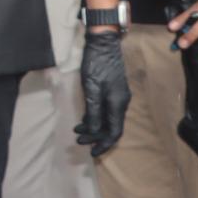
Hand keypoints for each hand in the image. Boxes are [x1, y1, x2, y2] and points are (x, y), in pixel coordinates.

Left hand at [73, 26, 130, 155]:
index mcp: (118, 104)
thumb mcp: (91, 89)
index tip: (92, 152)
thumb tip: (94, 131)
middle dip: (96, 137)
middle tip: (79, 142)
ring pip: (107, 120)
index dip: (104, 144)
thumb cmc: (96, 65)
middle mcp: (121, 103)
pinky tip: (83, 121)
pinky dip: (94, 118)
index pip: (114, 132)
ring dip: (94, 128)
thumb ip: (93, 111)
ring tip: (77, 132)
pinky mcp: (112, 92)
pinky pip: (105, 111)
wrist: (103, 45)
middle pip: (111, 128)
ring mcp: (117, 97)